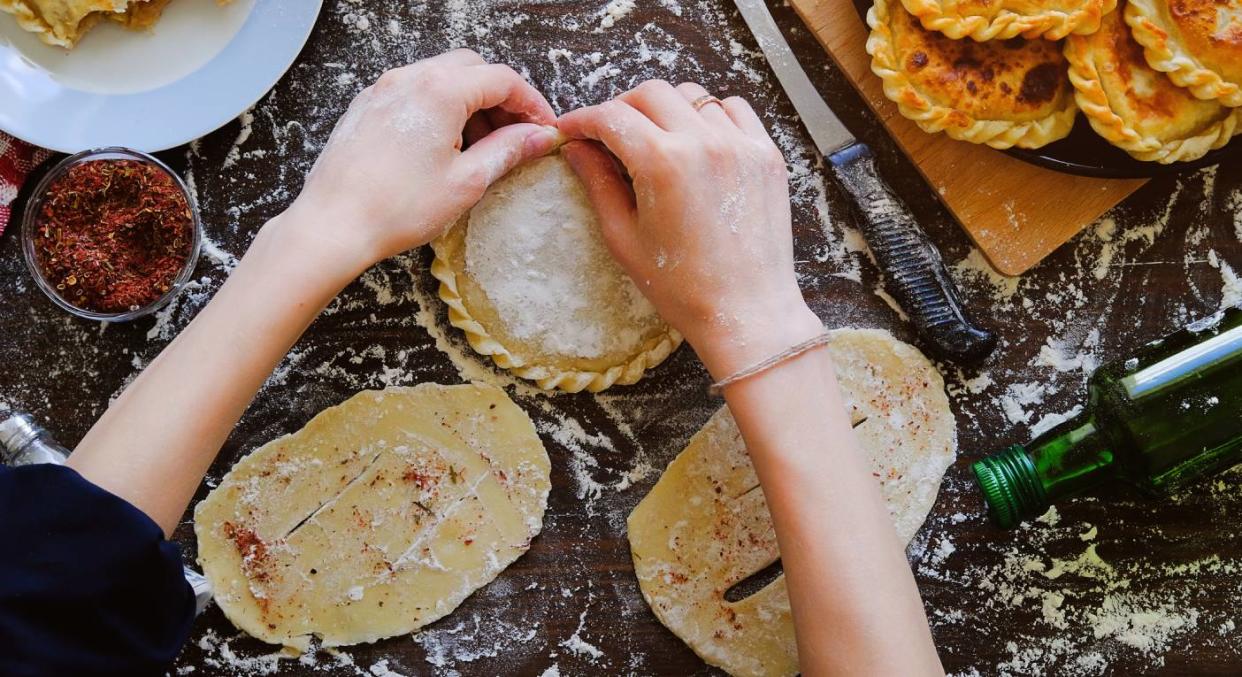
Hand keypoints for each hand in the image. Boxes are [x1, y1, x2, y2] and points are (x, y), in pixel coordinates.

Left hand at [285, 49, 559, 272]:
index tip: (543, 128)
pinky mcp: (367, 106)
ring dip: (470, 102)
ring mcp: (384, 89)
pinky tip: (444, 145)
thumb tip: (537, 137)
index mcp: (440, 90)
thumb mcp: (467, 182)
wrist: (334, 224)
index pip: (502, 79)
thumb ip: (507, 150)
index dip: (531, 103)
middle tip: (516, 135)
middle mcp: (410, 78)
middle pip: (472, 69)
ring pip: (442, 77)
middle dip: (501, 98)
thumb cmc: (397, 207)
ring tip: (481, 145)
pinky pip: (414, 91)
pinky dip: (440, 107)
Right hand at [558, 81, 820, 377]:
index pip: (611, 117)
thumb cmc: (683, 287)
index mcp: (663, 163)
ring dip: (666, 109)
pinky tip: (697, 141)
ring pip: (693, 96)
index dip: (582, 119)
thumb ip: (598, 184)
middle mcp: (704, 142)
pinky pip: (733, 109)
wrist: (747, 312)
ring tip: (654, 138)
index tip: (571, 129)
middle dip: (621, 107)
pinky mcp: (766, 154)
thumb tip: (578, 149)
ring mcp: (741, 144)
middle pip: (651, 93)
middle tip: (608, 135)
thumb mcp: (625, 238)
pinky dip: (710, 115)